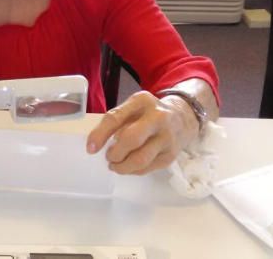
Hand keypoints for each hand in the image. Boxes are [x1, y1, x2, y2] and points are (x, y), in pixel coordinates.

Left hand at [85, 91, 199, 174]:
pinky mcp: (171, 155)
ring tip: (116, 165)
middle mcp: (158, 117)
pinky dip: (133, 171)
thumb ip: (115, 121)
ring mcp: (167, 137)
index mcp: (142, 101)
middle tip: (109, 157)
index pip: (115, 118)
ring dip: (122, 167)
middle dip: (115, 153)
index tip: (90, 149)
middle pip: (131, 139)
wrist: (182, 118)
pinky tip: (129, 166)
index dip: (99, 135)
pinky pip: (147, 168)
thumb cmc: (148, 113)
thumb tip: (96, 144)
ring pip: (140, 159)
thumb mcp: (132, 107)